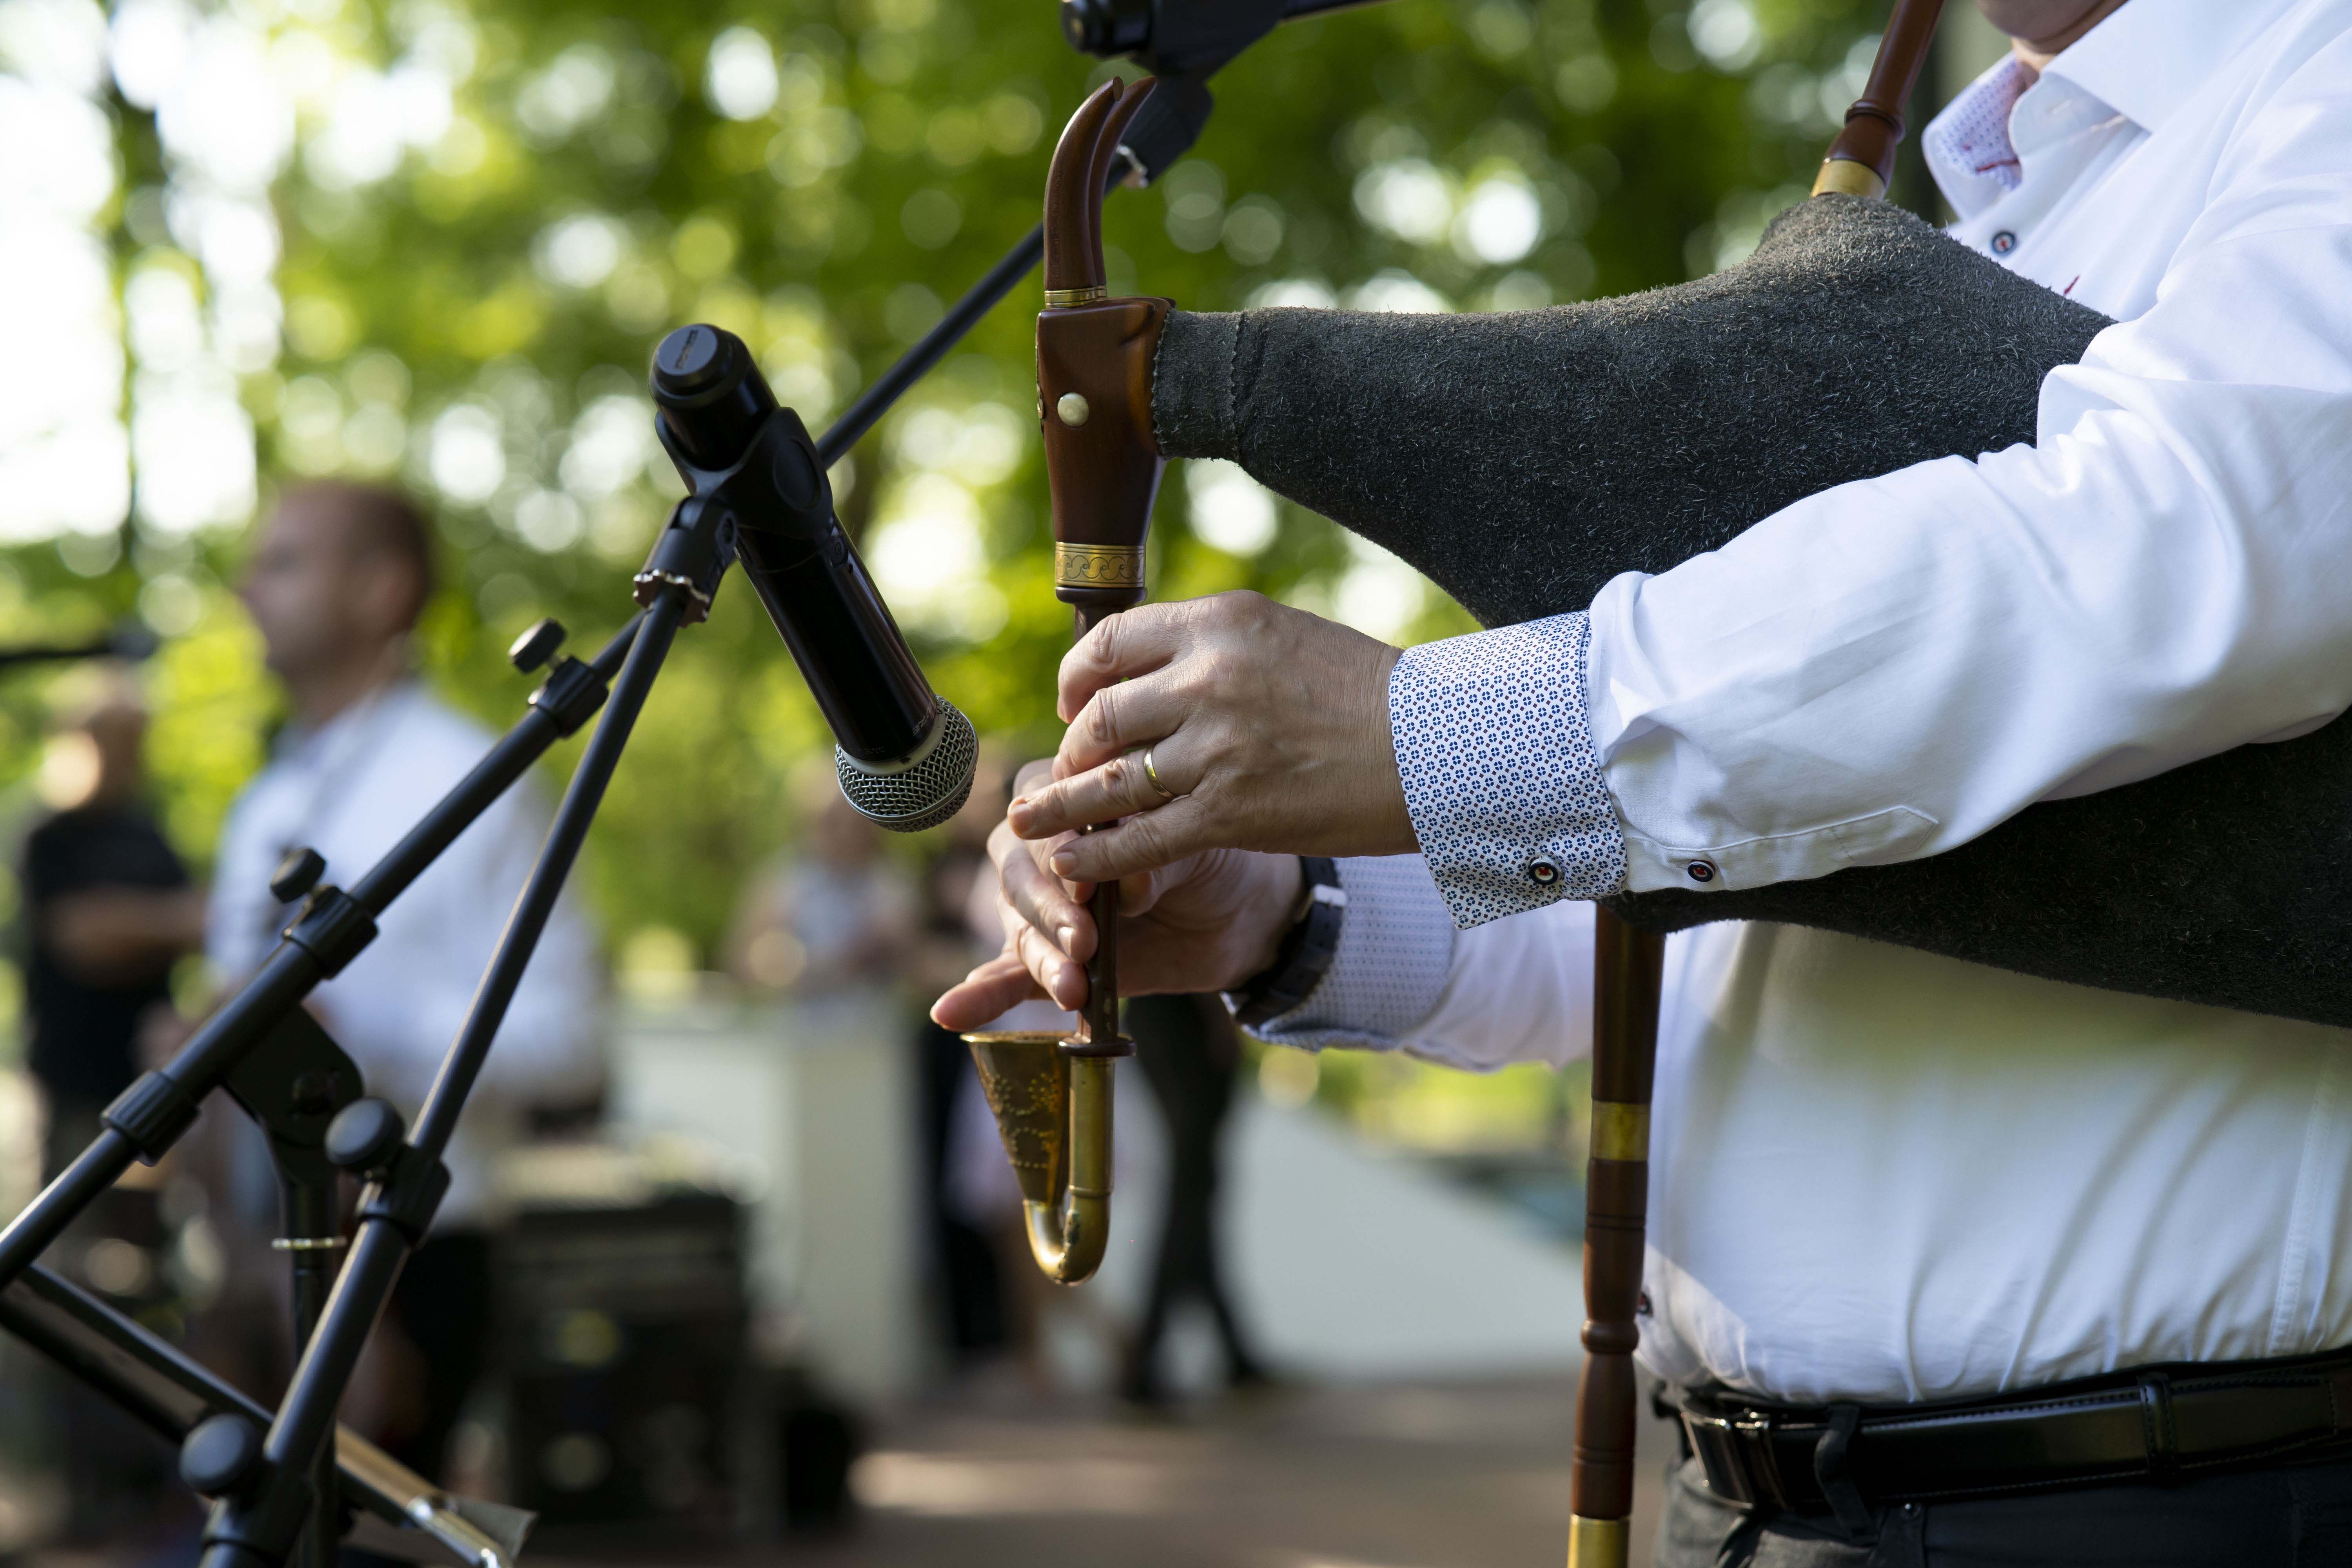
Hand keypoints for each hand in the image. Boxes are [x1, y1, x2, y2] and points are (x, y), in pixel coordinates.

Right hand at [931, 761, 1305, 1030]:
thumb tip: (1126, 885)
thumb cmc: (1208, 857)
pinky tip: (952, 1011)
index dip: (1060, 854)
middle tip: (1086, 941)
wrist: (1237, 914)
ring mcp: (1037, 907)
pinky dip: (980, 996)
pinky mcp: (1046, 958)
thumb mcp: (1194, 848)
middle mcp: (1039, 848)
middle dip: (1052, 912)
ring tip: (1073, 987)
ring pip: (1020, 930)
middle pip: (1020, 876)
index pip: (1045, 821)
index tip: (1086, 886)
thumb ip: (1155, 859)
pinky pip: (1004, 977)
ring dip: (1042, 960)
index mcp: (1068, 798)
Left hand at [1007, 592, 1414, 885]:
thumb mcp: (1286, 639)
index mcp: (1221, 624)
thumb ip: (1219, 649)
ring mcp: (1215, 747)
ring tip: (1029, 823)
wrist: (1436, 749)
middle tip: (1064, 772)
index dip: (1077, 680)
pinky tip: (1069, 864)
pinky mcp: (1230, 811)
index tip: (1074, 705)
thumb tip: (1158, 668)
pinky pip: (1138, 837)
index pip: (1111, 644)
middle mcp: (1207, 677)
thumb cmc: (1369, 696)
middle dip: (1070, 749)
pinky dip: (1094, 853)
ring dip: (1061, 805)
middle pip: (1100, 715)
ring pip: (1106, 779)